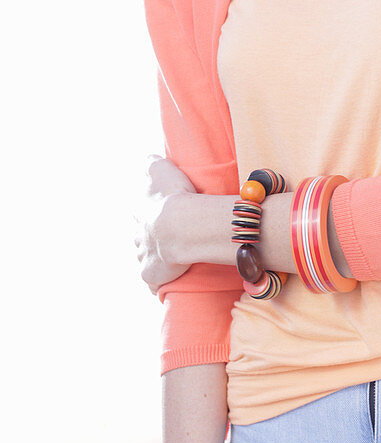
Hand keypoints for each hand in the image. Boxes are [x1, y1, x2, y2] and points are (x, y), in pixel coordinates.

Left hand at [134, 154, 196, 294]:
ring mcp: (143, 257)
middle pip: (139, 239)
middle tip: (162, 239)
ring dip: (152, 259)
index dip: (146, 215)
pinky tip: (162, 284)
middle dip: (147, 239)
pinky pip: (153, 283)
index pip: (138, 214)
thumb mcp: (160, 169)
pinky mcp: (151, 276)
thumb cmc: (172, 196)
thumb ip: (152, 162)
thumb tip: (148, 158)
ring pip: (145, 259)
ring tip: (166, 260)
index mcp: (139, 213)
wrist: (181, 226)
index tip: (155, 216)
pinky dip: (157, 283)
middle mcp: (137, 236)